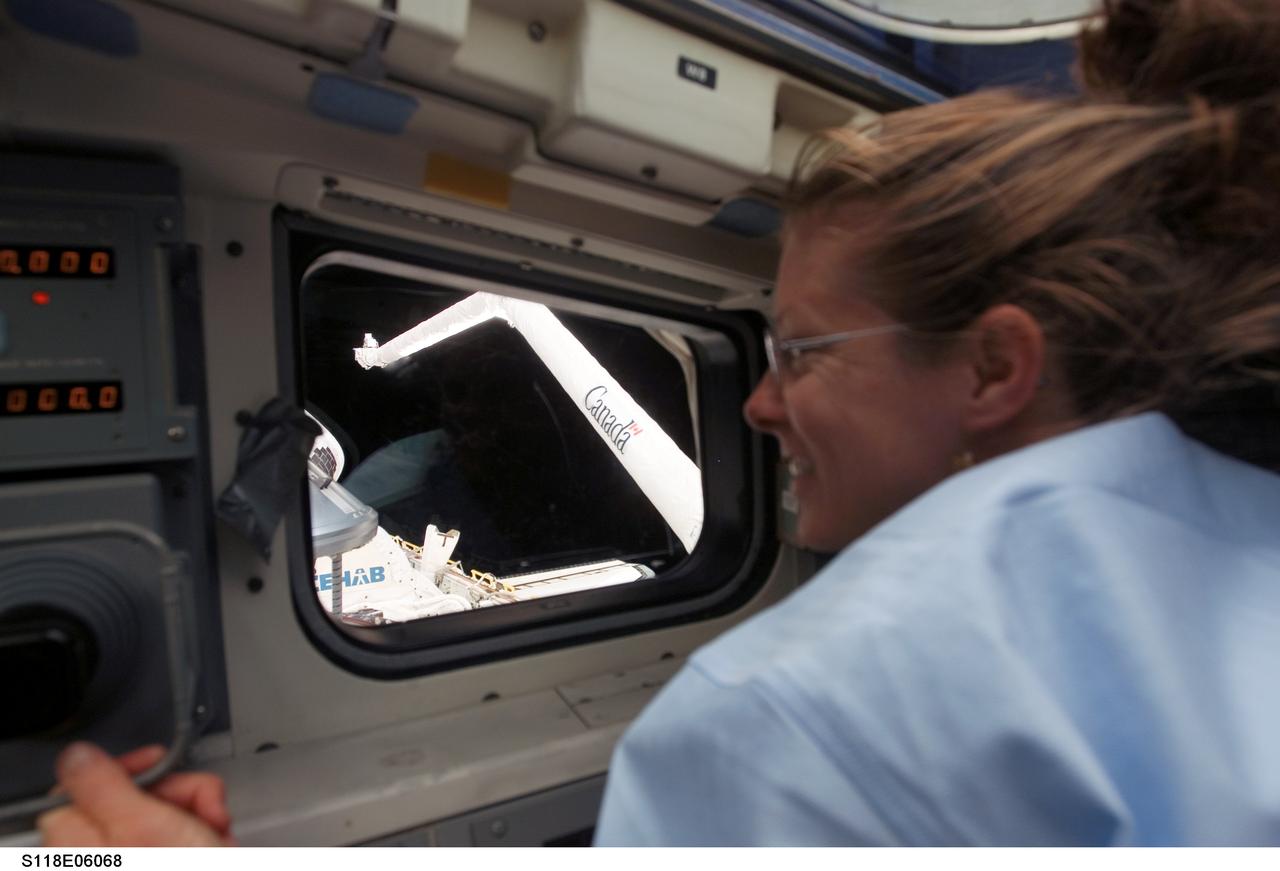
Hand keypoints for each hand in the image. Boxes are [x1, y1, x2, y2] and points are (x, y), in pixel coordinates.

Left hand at [37, 742, 233, 846]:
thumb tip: (74, 756)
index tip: (161, 764)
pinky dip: (204, 835)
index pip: (82, 784)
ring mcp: (130, 862)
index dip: (125, 768)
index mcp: (76, 845)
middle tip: (207, 809)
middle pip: (130, 797)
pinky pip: (177, 837)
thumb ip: (105, 788)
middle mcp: (98, 856)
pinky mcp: (160, 861)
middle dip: (180, 794)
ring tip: (218, 835)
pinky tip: (218, 845)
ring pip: (161, 813)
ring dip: (200, 815)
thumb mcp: (145, 828)